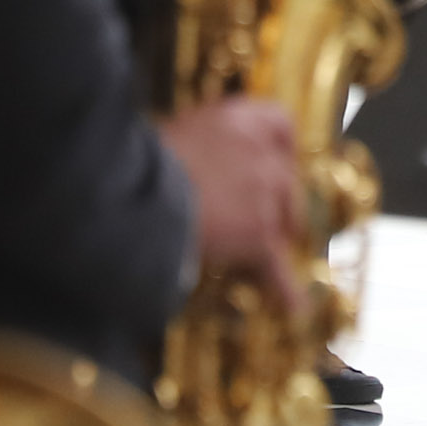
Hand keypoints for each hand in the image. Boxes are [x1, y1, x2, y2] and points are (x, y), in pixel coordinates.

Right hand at [159, 97, 304, 313]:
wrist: (132, 198)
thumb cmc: (140, 166)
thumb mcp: (178, 133)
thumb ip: (208, 143)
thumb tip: (209, 161)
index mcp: (238, 119)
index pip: (280, 123)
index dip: (281, 146)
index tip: (280, 160)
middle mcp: (260, 152)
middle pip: (287, 178)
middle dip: (278, 201)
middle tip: (261, 217)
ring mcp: (265, 193)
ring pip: (282, 220)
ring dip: (270, 236)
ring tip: (255, 252)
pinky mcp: (259, 234)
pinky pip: (276, 265)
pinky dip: (285, 288)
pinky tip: (294, 306)